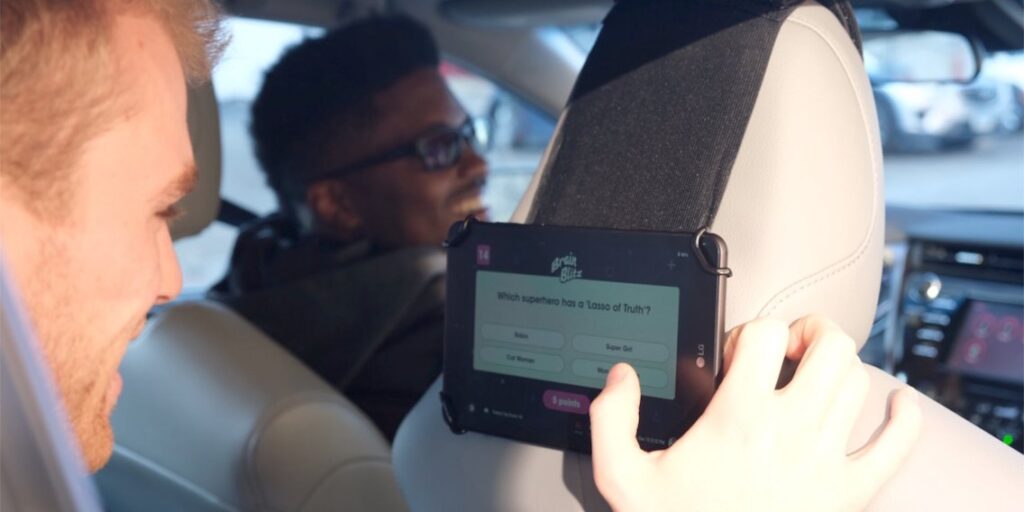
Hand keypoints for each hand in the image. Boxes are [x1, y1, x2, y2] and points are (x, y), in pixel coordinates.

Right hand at [589, 316, 921, 511]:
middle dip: (809, 333)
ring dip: (841, 368)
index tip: (737, 355)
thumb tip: (621, 377)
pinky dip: (905, 418)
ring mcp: (829, 460)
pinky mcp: (854, 493)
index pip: (764, 334)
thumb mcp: (623, 479)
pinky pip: (900, 444)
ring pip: (860, 382)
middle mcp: (791, 430)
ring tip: (818, 376)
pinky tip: (897, 406)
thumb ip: (611, 419)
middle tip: (788, 349)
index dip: (749, 330)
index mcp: (738, 419)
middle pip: (830, 345)